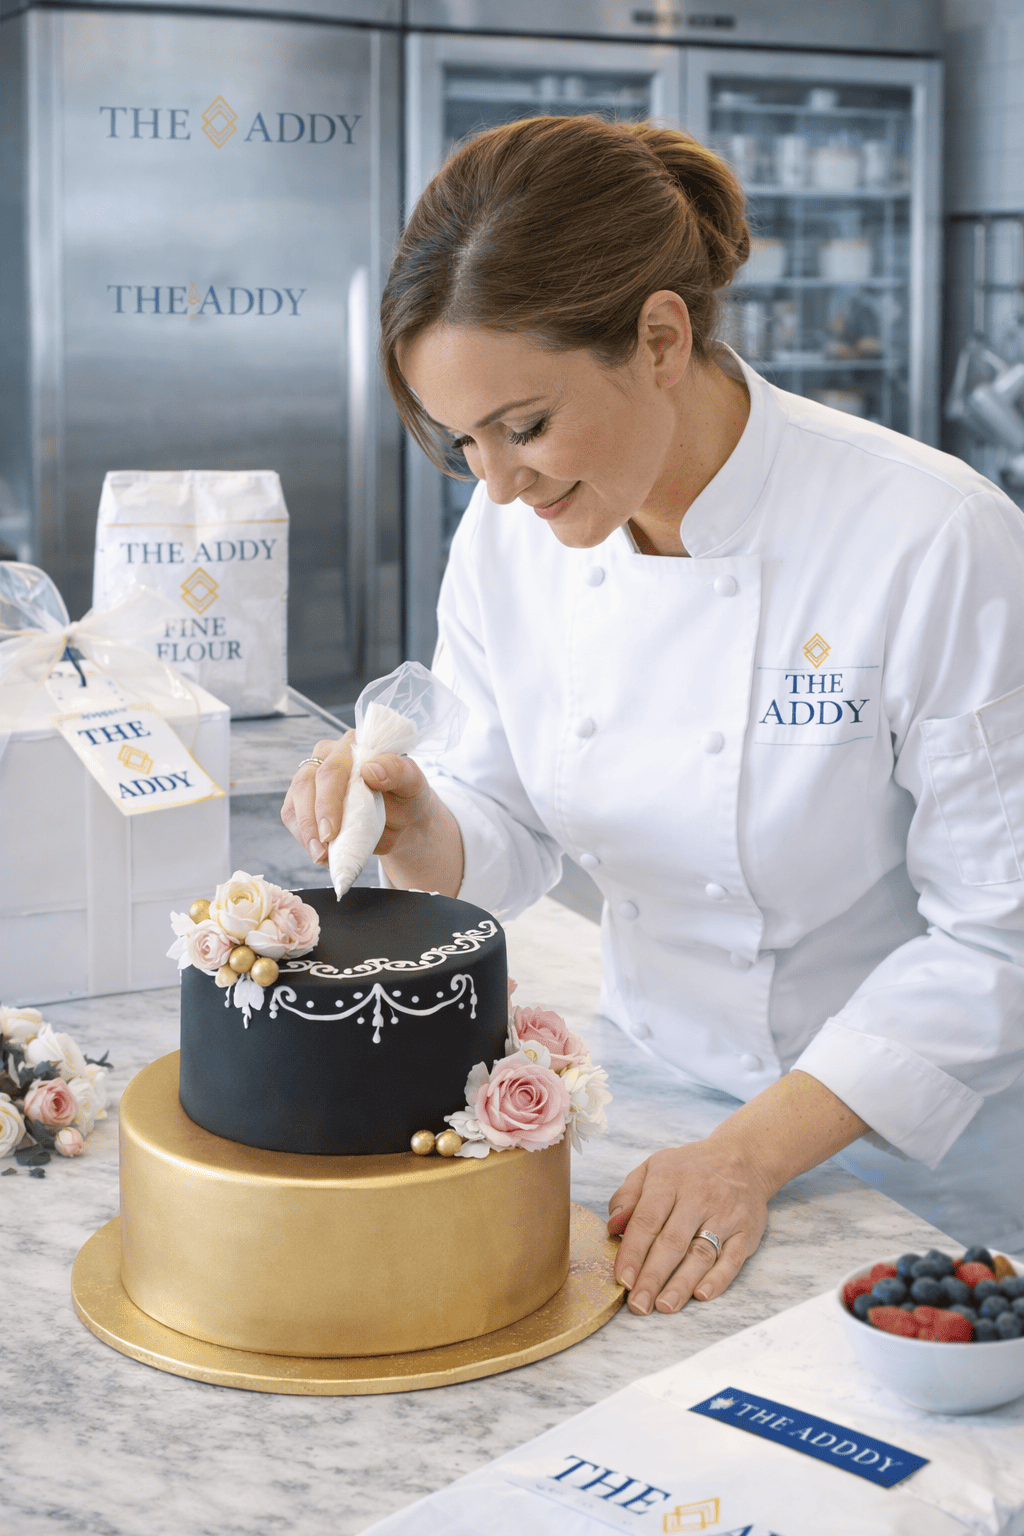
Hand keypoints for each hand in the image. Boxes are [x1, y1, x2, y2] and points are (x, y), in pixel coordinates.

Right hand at [280, 733, 434, 866]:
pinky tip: (320, 853)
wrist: (400, 818)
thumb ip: (397, 770)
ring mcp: (312, 777)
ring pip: (295, 800)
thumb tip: (370, 769)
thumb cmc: (405, 795)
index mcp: (353, 746)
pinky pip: (292, 815)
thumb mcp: (413, 782)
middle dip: (312, 820)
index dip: (328, 801)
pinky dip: (303, 837)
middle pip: (307, 783)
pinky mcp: (304, 798)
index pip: (333, 768)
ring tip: (322, 857)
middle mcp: (328, 756)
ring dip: (304, 832)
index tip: (330, 832)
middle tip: (322, 849)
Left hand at [607, 1140, 769, 1315]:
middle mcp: (698, 1197)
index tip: (621, 1279)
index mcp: (669, 1180)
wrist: (742, 1158)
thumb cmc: (689, 1169)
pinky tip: (701, 1295)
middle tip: (638, 1305)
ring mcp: (725, 1215)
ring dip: (682, 1283)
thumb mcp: (652, 1167)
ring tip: (663, 1306)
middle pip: (673, 1242)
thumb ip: (627, 1196)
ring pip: (701, 1254)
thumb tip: (613, 1226)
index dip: (633, 1252)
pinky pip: (732, 1259)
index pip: (647, 1220)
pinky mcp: (746, 1231)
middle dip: (653, 1276)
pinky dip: (718, 1279)